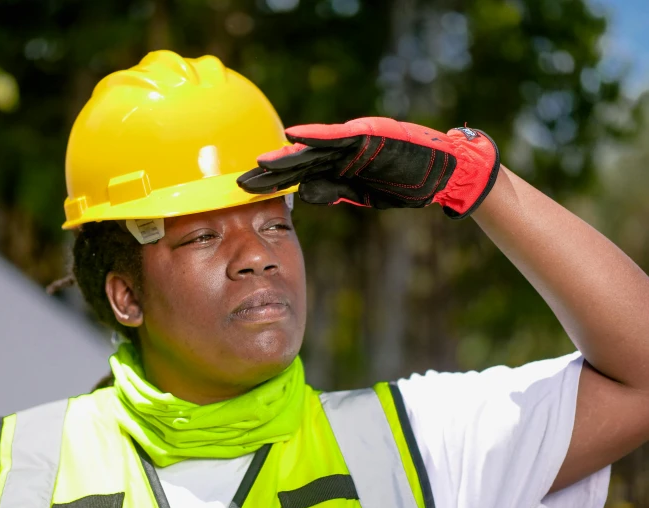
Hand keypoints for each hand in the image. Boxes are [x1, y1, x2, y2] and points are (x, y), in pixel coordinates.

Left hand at [237, 117, 499, 217]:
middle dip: (270, 173)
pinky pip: (337, 136)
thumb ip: (334, 192)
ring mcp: (354, 142)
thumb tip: (303, 194)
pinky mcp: (368, 135)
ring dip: (284, 157)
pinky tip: (292, 137)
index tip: (251, 192)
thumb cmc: (406, 183)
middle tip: (241, 183)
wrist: (444, 172)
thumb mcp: (362, 195)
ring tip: (258, 163)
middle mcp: (342, 152)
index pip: (300, 175)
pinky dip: (315, 136)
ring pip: (312, 150)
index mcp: (340, 167)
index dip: (275, 182)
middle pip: (299, 162)